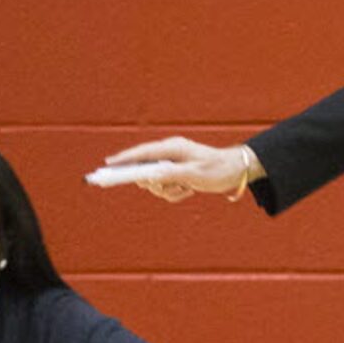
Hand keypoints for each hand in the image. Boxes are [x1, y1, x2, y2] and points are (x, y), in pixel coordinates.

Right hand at [102, 136, 259, 201]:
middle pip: (145, 170)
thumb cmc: (217, 169)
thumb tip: (151, 177)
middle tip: (171, 187)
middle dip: (154, 183)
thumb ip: (171, 174)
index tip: (108, 165)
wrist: (235, 171)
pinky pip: (166, 188)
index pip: (142, 153)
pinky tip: (189, 191)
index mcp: (172, 148)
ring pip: (155, 183)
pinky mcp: (176, 174)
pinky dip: (175, 194)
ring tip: (187, 189)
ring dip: (168, 191)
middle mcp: (169, 154)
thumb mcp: (194, 174)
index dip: (124, 159)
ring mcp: (172, 164)